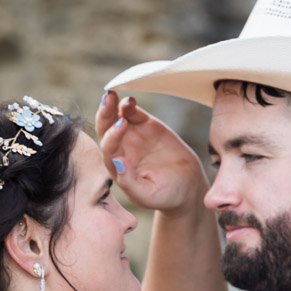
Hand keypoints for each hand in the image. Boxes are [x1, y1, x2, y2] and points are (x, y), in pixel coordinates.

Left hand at [96, 91, 205, 216]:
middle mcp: (120, 149)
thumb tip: (118, 162)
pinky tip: (129, 100)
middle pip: (105, 130)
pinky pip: (132, 112)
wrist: (187, 185)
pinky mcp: (145, 125)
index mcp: (117, 168)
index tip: (121, 125)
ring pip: (115, 117)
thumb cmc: (166, 194)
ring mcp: (131, 135)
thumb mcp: (148, 195)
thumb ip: (130, 183)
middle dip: (104, 115)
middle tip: (106, 100)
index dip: (112, 137)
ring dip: (111, 106)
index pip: (109, 149)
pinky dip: (129, 105)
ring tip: (112, 95)